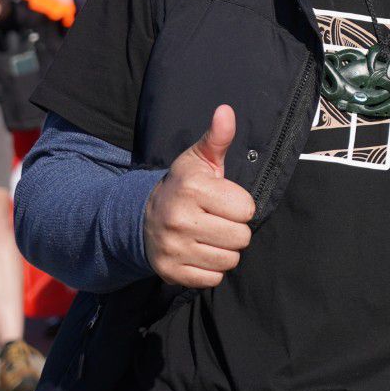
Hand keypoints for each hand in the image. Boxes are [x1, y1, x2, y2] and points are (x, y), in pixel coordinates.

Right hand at [142, 105, 254, 288]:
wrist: (142, 218)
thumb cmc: (183, 186)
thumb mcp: (199, 159)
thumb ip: (217, 137)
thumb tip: (226, 111)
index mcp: (192, 189)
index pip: (246, 209)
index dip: (240, 206)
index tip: (224, 200)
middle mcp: (180, 219)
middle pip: (241, 237)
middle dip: (235, 230)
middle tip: (217, 221)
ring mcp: (173, 248)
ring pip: (229, 260)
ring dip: (225, 251)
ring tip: (209, 236)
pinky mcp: (169, 273)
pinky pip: (213, 279)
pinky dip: (212, 269)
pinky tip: (200, 252)